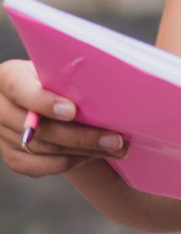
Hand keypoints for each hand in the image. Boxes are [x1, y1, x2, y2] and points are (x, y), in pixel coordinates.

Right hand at [0, 59, 126, 177]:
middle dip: (81, 136)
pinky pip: (38, 167)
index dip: (45, 103)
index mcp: (8, 78)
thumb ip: (67, 76)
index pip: (21, 91)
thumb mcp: (55, 66)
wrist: (37, 92)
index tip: (72, 111)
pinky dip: (68, 163)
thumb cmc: (54, 74)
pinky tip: (92, 155)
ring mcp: (1, 135)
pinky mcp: (11, 155)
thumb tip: (105, 84)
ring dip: (83, 153)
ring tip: (115, 149)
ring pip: (43, 150)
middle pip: (38, 129)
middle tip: (115, 140)